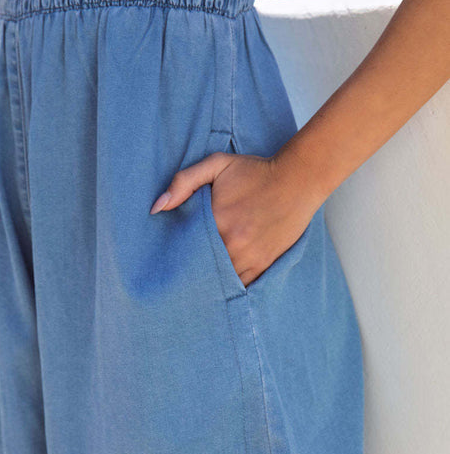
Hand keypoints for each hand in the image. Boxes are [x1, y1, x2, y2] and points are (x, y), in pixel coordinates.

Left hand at [150, 146, 324, 286]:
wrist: (298, 180)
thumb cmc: (255, 171)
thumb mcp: (217, 165)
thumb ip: (184, 182)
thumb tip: (157, 208)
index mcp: (217, 220)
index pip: (184, 248)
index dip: (174, 254)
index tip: (167, 258)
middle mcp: (232, 243)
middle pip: (200, 268)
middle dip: (188, 272)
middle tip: (174, 278)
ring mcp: (250, 257)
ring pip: (220, 280)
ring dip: (208, 282)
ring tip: (193, 286)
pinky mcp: (264, 264)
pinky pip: (241, 285)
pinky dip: (229, 287)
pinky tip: (218, 288)